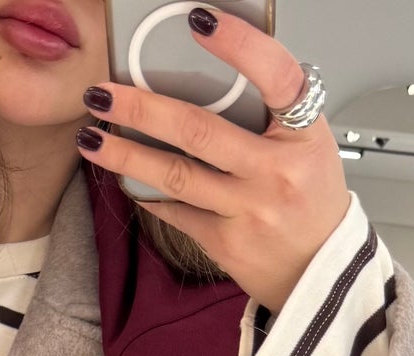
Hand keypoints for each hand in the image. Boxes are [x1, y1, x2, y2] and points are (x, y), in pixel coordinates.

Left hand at [77, 4, 349, 311]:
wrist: (321, 272)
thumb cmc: (311, 199)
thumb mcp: (308, 143)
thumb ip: (268, 112)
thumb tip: (207, 74)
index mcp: (304, 135)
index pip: (276, 77)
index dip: (239, 45)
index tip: (200, 20)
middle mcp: (276, 173)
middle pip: (198, 131)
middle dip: (140, 109)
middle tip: (103, 94)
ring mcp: (248, 211)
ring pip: (175, 176)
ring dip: (125, 156)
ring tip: (92, 139)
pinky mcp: (225, 244)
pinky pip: (176, 211)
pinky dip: (148, 193)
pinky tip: (128, 179)